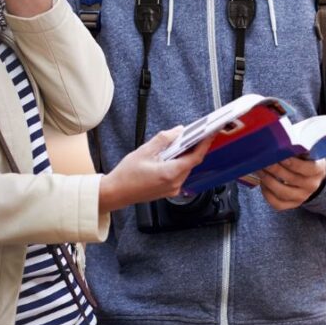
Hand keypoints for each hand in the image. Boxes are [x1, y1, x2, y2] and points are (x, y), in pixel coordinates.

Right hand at [98, 127, 213, 213]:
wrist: (115, 193)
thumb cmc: (126, 175)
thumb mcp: (145, 151)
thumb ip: (164, 139)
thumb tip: (178, 131)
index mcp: (170, 173)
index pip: (195, 157)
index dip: (204, 144)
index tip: (210, 133)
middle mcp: (175, 184)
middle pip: (191, 163)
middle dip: (193, 148)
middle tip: (194, 134)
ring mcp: (172, 189)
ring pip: (185, 169)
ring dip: (185, 156)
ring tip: (182, 143)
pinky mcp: (168, 191)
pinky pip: (179, 175)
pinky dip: (178, 164)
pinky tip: (172, 156)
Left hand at [248, 157, 325, 210]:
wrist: (313, 179)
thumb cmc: (306, 161)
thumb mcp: (307, 153)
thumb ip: (297, 150)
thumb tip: (279, 144)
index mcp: (317, 170)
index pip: (306, 168)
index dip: (292, 162)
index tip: (279, 155)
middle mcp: (311, 185)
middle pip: (291, 179)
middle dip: (274, 169)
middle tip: (263, 160)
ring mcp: (302, 197)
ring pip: (282, 192)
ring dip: (268, 180)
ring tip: (260, 170)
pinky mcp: (293, 204)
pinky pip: (277, 203)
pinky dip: (267, 194)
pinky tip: (263, 183)